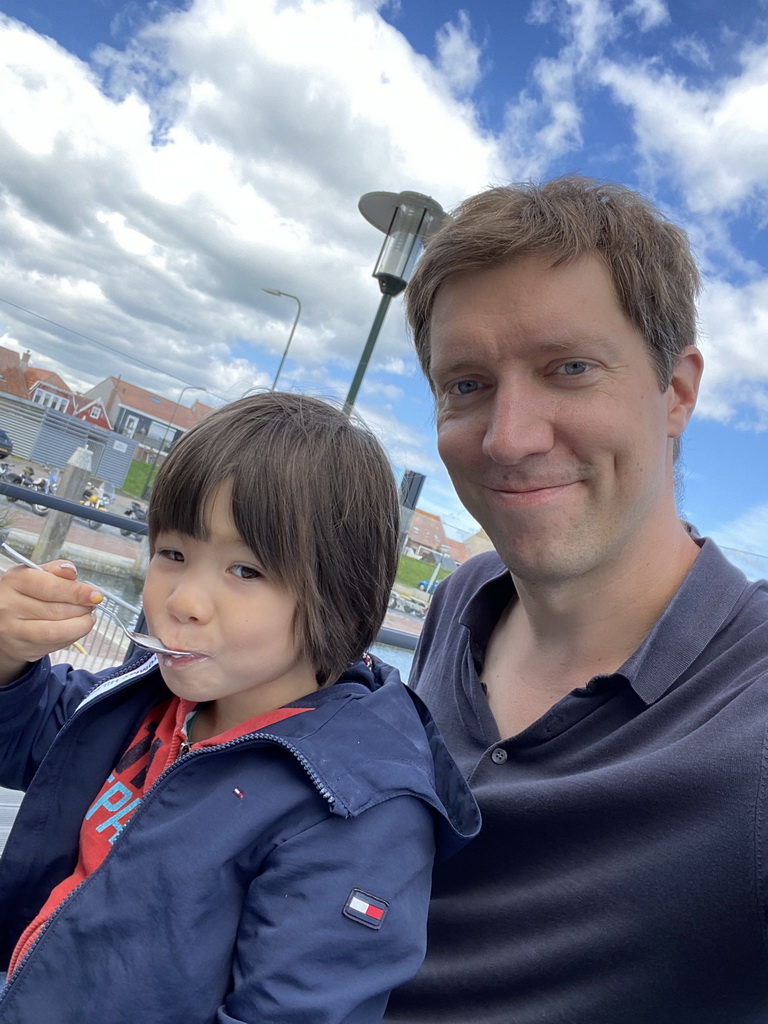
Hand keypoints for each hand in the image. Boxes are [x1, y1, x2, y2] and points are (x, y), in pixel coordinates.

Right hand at [0, 561, 102, 683]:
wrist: (3, 620)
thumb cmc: (24, 593)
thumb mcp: (35, 575)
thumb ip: (56, 570)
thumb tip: (71, 572)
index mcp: (14, 582)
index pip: (49, 587)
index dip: (76, 592)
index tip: (95, 595)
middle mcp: (9, 607)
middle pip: (56, 610)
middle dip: (82, 609)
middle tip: (92, 605)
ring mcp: (14, 631)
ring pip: (56, 632)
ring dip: (80, 625)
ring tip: (87, 617)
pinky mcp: (23, 649)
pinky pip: (55, 645)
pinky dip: (71, 637)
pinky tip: (74, 628)